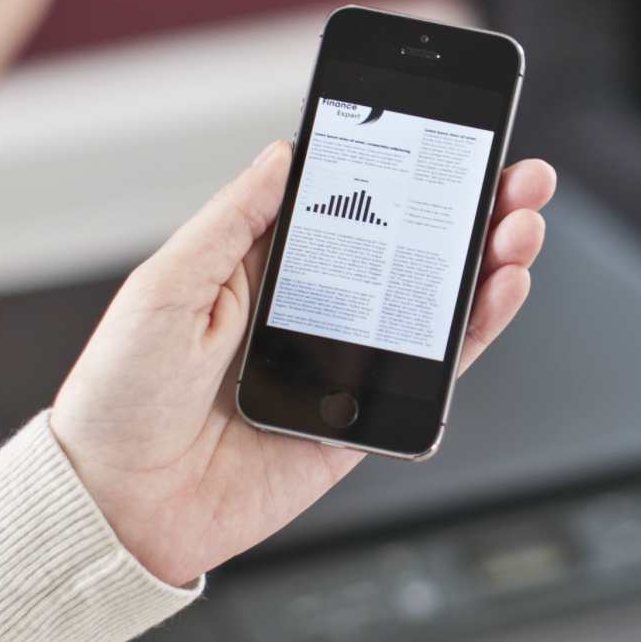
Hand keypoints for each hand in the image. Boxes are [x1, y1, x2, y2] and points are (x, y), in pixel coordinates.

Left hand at [50, 142, 558, 585]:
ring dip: (488, 262)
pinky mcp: (364, 419)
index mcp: (263, 266)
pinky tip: (499, 291)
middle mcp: (312, 309)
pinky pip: (432, 371)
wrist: (121, 505)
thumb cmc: (121, 399)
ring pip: (435, 304)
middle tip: (518, 179)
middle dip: (472, 209)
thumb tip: (284, 154)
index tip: (452, 136)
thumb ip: (233, 222)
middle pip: (412, 248)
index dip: (408, 170)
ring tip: (519, 228)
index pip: (354, 203)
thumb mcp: (165, 288)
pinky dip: (475, 331)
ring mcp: (344, 363)